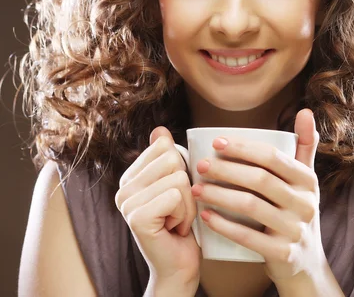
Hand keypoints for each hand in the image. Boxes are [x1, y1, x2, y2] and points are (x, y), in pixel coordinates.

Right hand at [115, 127, 200, 289]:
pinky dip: (185, 214)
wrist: (178, 266)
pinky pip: (176, 196)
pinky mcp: (137, 216)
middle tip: (178, 211)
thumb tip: (159, 130)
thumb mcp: (179, 186)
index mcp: (132, 176)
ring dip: (188, 204)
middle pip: (173, 159)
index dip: (182, 170)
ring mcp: (127, 202)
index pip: (164, 146)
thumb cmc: (182, 225)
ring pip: (178, 178)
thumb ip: (168, 159)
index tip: (175, 195)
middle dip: (187, 187)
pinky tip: (174, 229)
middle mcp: (124, 187)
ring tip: (177, 220)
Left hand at [190, 109, 327, 283]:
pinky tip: (205, 216)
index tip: (215, 142)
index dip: (244, 147)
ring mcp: (295, 230)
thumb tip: (304, 111)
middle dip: (226, 169)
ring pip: (251, 206)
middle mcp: (306, 203)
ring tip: (196, 188)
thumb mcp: (306, 181)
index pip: (273, 157)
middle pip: (260, 179)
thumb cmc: (296, 213)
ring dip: (219, 194)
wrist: (305, 263)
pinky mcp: (283, 253)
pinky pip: (249, 237)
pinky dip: (224, 226)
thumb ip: (305, 146)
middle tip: (200, 165)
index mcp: (308, 181)